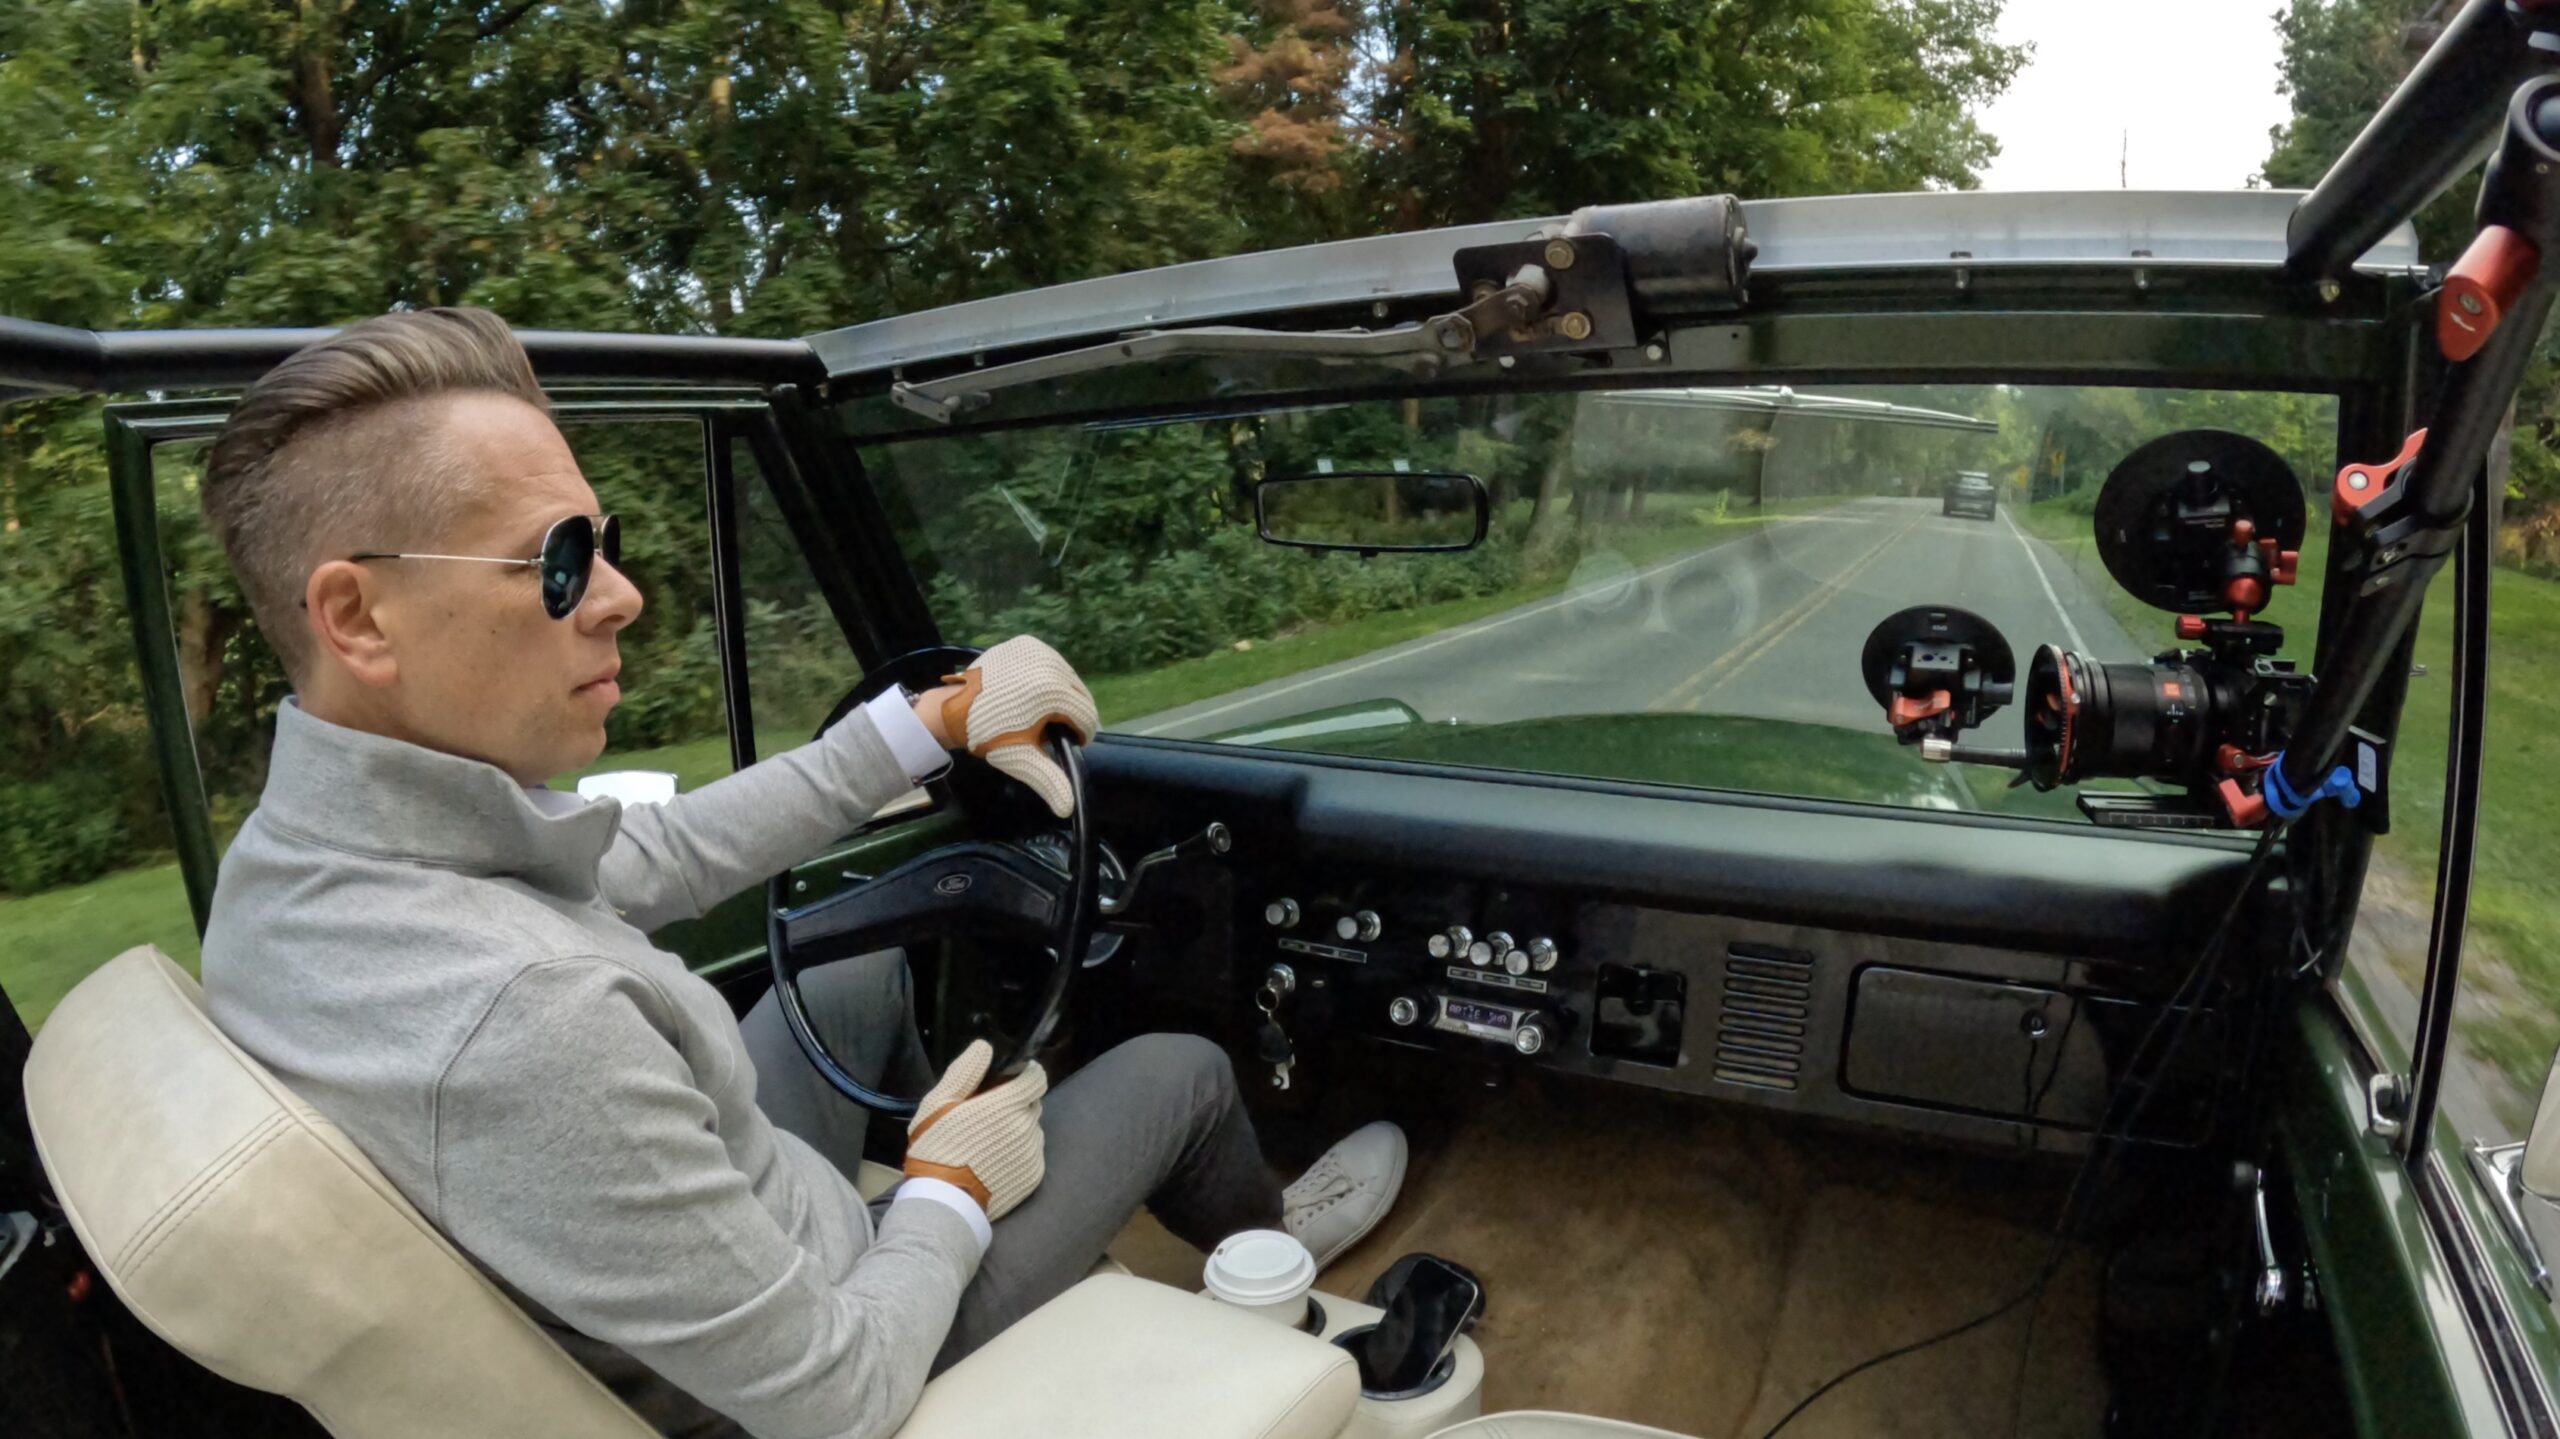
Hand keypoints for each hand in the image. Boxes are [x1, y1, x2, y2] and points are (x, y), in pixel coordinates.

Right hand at [903, 1040, 1046, 1219]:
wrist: (943, 1203)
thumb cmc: (936, 1149)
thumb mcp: (938, 1105)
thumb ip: (964, 1073)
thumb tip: (985, 1047)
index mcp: (1005, 1105)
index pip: (1036, 1078)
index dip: (1025, 1075)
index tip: (1010, 1080)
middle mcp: (1026, 1126)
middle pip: (1031, 1104)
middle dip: (1015, 1104)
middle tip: (989, 1116)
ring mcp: (1032, 1153)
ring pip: (1032, 1130)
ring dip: (1017, 1129)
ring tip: (989, 1143)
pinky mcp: (1034, 1177)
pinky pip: (1032, 1155)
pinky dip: (1019, 1153)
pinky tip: (995, 1162)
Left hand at [930, 636, 1099, 817]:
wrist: (952, 709)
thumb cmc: (988, 735)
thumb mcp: (1021, 759)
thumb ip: (1049, 780)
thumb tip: (1068, 809)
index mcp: (1052, 692)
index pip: (1087, 716)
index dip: (1079, 736)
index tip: (1063, 744)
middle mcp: (1049, 664)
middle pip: (1080, 695)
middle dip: (1071, 715)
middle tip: (1049, 730)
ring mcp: (1037, 650)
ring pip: (1068, 678)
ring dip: (1062, 696)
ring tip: (1040, 713)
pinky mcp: (1026, 643)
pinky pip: (1051, 663)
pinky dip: (1048, 677)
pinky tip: (1031, 693)